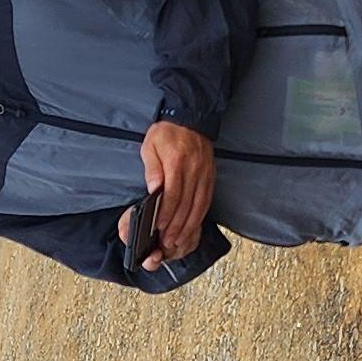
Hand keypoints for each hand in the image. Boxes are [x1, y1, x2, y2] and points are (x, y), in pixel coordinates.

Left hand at [137, 123, 214, 266]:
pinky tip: (192, 227)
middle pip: (187, 204)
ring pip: (199, 206)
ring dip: (189, 226)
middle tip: (168, 242)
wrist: (190, 119)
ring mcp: (205, 174)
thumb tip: (154, 189)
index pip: (173, 193)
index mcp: (177, 161)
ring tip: (179, 240)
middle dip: (177, 226)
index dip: (166, 213)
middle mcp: (194, 169)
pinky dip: (199, 217)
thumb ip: (152, 168)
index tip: (159, 227)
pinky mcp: (210, 177)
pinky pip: (206, 201)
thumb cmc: (167, 133)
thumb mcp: (150, 146)